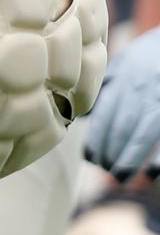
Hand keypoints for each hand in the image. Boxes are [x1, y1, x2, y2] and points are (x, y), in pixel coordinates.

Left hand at [84, 27, 159, 180]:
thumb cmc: (143, 58)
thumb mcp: (119, 65)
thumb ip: (103, 88)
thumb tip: (82, 114)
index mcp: (120, 80)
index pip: (103, 114)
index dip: (95, 137)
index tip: (88, 156)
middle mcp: (137, 90)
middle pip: (120, 126)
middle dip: (109, 151)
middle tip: (103, 169)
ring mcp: (157, 101)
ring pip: (141, 134)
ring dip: (129, 159)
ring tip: (119, 176)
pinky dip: (159, 157)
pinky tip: (151, 173)